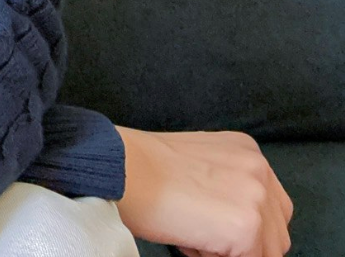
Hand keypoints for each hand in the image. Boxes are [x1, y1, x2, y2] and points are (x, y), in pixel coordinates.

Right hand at [114, 126, 292, 255]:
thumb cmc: (142, 166)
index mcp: (246, 149)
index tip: (213, 226)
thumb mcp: (198, 160)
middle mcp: (259, 169)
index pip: (269, 206)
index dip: (243, 224)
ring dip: (233, 252)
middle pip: (276, 231)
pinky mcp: (246, 228)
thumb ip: (226, 181)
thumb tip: (231, 216)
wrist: (120, 166)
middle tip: (202, 235)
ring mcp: (256, 198)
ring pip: (267, 252)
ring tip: (193, 235)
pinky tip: (188, 239)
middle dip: (245, 243)